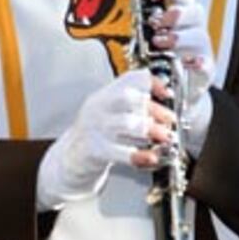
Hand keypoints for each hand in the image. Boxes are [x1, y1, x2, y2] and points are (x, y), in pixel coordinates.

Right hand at [35, 69, 174, 209]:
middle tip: (170, 119)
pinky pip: (120, 152)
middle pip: (127, 97)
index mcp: (104, 96)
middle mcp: (98, 108)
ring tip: (166, 137)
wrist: (68, 161)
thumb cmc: (96, 137)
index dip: (151, 82)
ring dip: (151, 129)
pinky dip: (140, 155)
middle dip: (153, 108)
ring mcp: (94, 128)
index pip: (128, 78)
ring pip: (126, 123)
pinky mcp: (94, 150)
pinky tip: (151, 157)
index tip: (167, 93)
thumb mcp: (111, 115)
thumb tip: (164, 106)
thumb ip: (133, 108)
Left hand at [148, 0, 213, 147]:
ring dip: (178, 37)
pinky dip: (196, 62)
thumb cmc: (163, 62)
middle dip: (174, 14)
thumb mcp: (153, 40)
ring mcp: (203, 50)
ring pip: (199, 34)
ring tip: (160, 45)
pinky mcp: (207, 70)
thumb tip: (136, 8)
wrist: (178, 94)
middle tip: (156, 25)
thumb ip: (149, 25)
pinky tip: (185, 63)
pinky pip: (206, 62)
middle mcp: (196, 30)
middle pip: (194, 11)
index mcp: (184, 19)